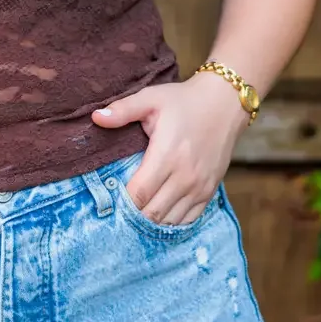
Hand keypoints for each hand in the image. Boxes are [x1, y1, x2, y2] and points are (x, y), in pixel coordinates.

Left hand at [91, 71, 248, 224]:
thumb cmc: (184, 101)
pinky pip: (188, 220)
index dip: (121, 203)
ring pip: (170, 221)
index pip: (139, 194)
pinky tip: (158, 216)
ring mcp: (199, 187)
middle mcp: (185, 176)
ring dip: (151, 222)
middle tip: (117, 213)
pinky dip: (171, 223)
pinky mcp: (210, 191)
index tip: (108, 201)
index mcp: (167, 155)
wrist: (225, 103)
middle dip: (132, 217)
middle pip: (153, 213)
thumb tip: (95, 118)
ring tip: (135, 216)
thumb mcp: (151, 98)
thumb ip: (123, 110)